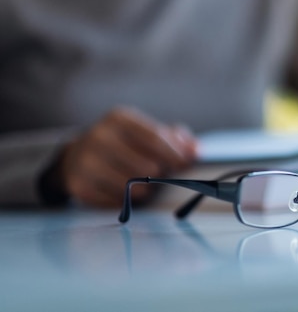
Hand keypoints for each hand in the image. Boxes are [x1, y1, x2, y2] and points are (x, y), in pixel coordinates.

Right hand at [56, 107, 196, 207]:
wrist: (77, 156)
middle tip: (163, 177)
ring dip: (145, 190)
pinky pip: (115, 201)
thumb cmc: (124, 143)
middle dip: (160, 175)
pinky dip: (126, 201)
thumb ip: (175, 138)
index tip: (187, 165)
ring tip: (145, 185)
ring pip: (130, 186)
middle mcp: (99, 137)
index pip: (155, 138)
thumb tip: (196, 150)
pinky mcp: (79, 185)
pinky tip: (125, 192)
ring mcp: (85, 162)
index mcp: (119, 119)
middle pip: (145, 166)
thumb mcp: (146, 131)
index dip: (175, 154)